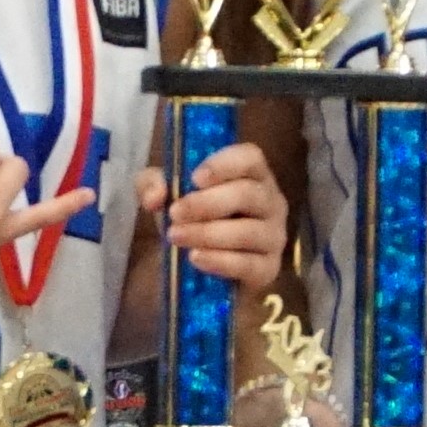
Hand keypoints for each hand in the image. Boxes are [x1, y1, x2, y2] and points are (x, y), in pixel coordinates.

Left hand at [169, 138, 292, 289]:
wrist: (198, 265)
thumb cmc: (191, 218)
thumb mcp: (165, 194)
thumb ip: (151, 184)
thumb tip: (154, 197)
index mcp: (252, 174)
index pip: (250, 158)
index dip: (225, 165)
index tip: (195, 178)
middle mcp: (271, 201)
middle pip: (248, 194)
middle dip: (207, 204)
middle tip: (175, 214)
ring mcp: (274, 236)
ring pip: (248, 232)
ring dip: (208, 234)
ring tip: (176, 237)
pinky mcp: (268, 268)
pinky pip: (249, 265)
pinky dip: (220, 262)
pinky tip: (196, 259)